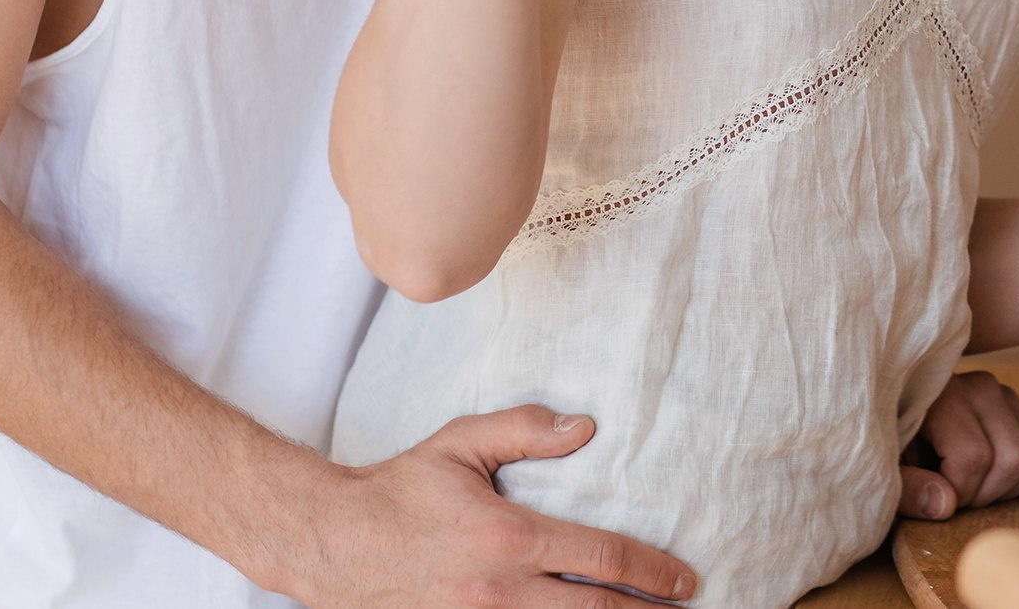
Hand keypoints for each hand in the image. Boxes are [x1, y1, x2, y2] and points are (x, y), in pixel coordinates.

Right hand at [276, 407, 697, 606]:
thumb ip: (525, 430)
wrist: (332, 543)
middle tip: (682, 606)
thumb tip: (587, 427)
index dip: (652, 571)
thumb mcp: (461, 444)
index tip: (686, 578)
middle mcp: (499, 590)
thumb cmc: (401, 489)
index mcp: (509, 538)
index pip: (602, 559)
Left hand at [896, 370, 1018, 518]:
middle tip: (954, 493)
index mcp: (942, 395)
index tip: (934, 496)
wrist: (897, 413)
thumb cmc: (890, 445)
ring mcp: (1005, 395)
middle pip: (1013, 461)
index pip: (974, 457)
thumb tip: (946, 504)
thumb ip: (906, 488)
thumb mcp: (885, 469)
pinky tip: (991, 478)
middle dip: (984, 494)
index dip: (958, 494)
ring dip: (1006, 489)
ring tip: (971, 485)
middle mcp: (980, 387)